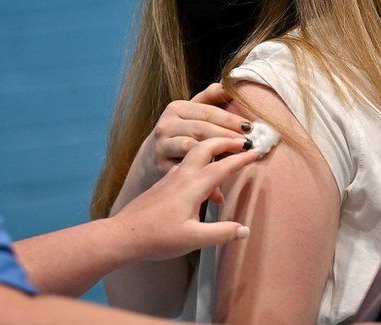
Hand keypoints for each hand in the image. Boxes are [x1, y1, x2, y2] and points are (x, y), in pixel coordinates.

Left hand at [113, 137, 259, 261]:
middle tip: (243, 140)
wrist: (123, 234)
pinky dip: (200, 156)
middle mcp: (182, 176)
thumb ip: (221, 233)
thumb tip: (245, 229)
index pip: (222, 166)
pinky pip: (186, 161)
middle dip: (225, 140)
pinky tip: (203, 170)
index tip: (257, 150)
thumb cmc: (158, 237)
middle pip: (206, 147)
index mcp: (192, 186)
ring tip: (226, 149)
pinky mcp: (164, 183)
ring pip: (194, 151)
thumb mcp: (194, 239)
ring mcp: (171, 177)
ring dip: (212, 145)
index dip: (241, 158)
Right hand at [134, 83, 252, 189]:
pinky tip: (220, 193)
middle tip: (247, 144)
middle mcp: (166, 125)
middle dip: (226, 136)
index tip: (250, 127)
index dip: (229, 119)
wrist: (152, 157)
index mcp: (176, 108)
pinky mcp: (159, 167)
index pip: (207, 112)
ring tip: (236, 160)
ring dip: (215, 154)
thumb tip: (230, 83)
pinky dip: (202, 181)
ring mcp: (161, 146)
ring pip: (190, 147)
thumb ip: (210, 98)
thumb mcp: (191, 112)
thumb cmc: (182, 132)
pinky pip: (185, 172)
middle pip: (200, 129)